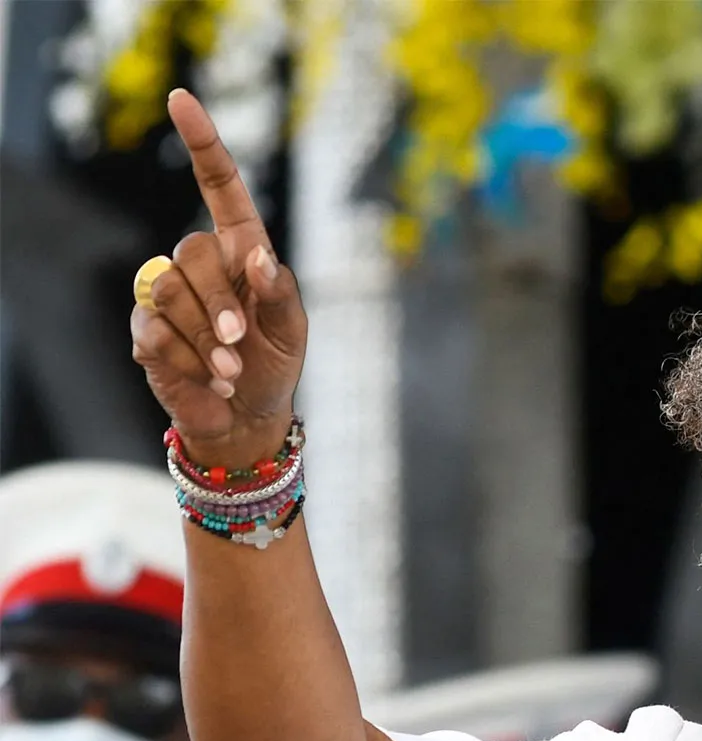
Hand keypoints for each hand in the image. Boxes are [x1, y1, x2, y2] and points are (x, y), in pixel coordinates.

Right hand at [130, 88, 306, 471]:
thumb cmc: (275, 364)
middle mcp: (200, 265)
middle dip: (222, 306)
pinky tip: (209, 379)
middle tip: (242, 346)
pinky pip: (157, 332)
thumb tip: (259, 258)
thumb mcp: (294, 331)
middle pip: (191, 253)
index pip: (220, 188)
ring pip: (171, 294)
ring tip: (231, 371)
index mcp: (240, 251)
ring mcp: (167, 294)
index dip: (203, 144)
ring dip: (209, 341)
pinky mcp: (146, 330)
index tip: (183, 100)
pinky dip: (190, 362)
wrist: (247, 417)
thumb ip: (281, 292)